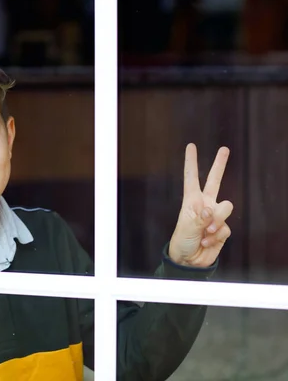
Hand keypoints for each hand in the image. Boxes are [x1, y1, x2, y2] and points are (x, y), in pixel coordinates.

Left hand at [169, 143, 233, 266]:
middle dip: (220, 165)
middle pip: (215, 181)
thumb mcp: (186, 227)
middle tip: (224, 149)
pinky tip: (208, 241)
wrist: (189, 260)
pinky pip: (226, 227)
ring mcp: (215, 216)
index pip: (192, 178)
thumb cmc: (182, 240)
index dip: (191, 162)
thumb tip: (211, 210)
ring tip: (206, 231)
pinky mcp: (223, 229)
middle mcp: (205, 204)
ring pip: (226, 207)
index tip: (191, 146)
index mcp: (192, 201)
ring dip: (217, 220)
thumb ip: (200, 217)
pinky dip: (217, 235)